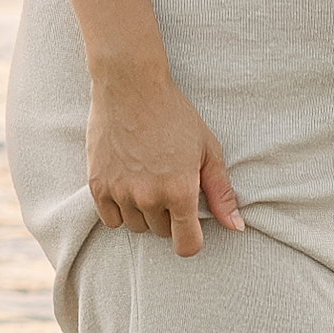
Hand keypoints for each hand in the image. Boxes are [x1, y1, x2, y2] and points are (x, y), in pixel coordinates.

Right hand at [86, 59, 245, 255]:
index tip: (190, 226)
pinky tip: (128, 185)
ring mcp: (120, 192)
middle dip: (168, 215)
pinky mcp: (97, 186)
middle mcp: (149, 197)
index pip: (186, 245)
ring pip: (136, 226)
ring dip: (143, 212)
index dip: (191, 239)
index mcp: (180, 191)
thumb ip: (221, 192)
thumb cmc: (174, 115)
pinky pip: (110, 220)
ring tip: (147, 180)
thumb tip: (236, 228)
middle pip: (160, 232)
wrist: (131, 87)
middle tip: (167, 183)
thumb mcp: (208, 150)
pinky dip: (119, 210)